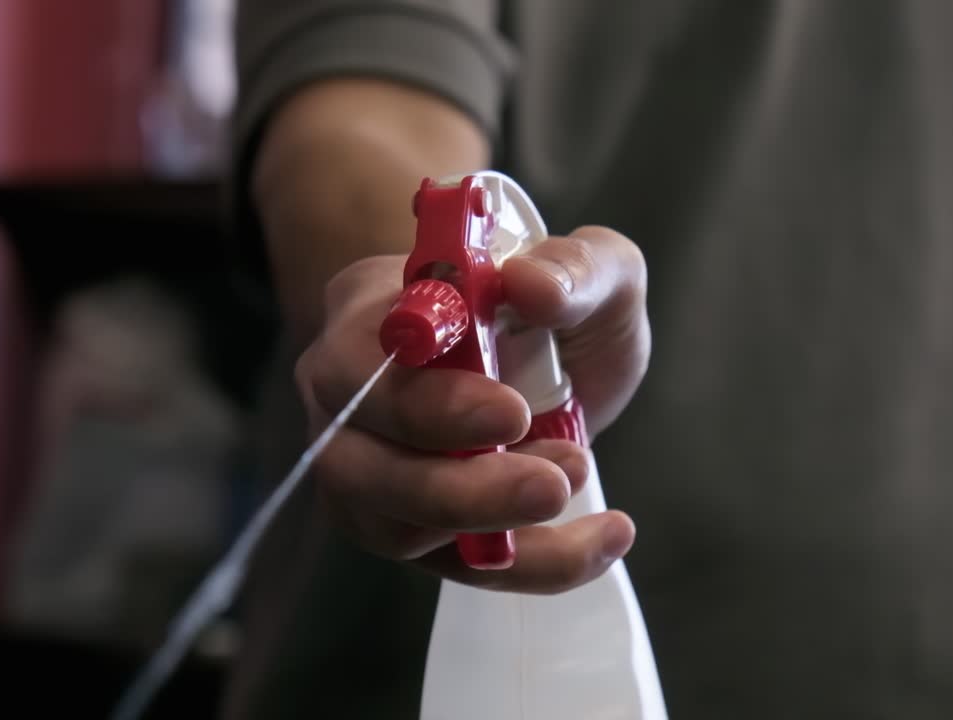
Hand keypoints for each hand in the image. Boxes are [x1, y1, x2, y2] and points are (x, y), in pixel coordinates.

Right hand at [296, 226, 650, 593]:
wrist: (544, 356)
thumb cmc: (546, 302)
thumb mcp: (587, 265)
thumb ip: (570, 267)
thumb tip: (532, 287)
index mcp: (368, 318)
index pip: (356, 368)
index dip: (426, 402)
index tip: (512, 413)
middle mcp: (347, 401)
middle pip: (358, 465)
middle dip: (457, 488)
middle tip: (552, 482)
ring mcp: (371, 474)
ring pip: (396, 528)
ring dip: (493, 525)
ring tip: (574, 480)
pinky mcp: (413, 528)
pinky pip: (456, 567)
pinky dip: (536, 564)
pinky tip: (605, 538)